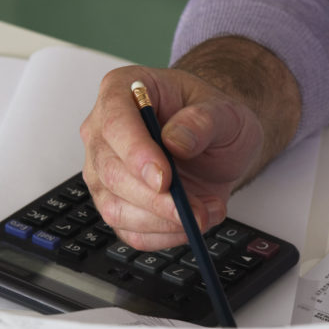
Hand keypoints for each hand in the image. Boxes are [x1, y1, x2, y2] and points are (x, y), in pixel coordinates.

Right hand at [80, 37, 299, 250]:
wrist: (217, 146)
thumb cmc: (212, 120)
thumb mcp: (225, 111)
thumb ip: (204, 121)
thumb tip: (176, 141)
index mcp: (121, 91)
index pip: (115, 123)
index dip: (136, 154)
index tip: (164, 179)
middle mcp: (102, 132)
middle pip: (110, 172)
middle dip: (154, 200)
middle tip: (193, 210)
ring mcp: (104, 172)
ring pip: (116, 208)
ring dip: (164, 221)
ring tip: (205, 212)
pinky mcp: (116, 205)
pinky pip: (130, 232)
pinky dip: (165, 236)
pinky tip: (192, 222)